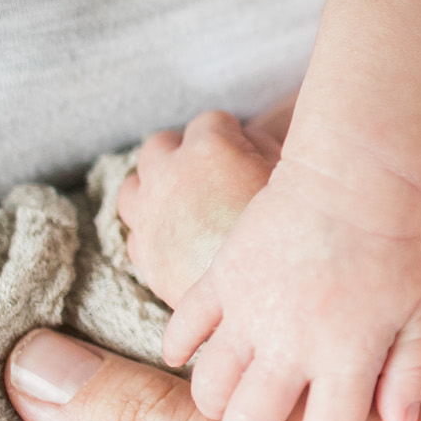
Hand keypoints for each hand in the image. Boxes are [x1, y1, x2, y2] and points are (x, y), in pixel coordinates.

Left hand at [119, 111, 281, 304]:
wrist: (267, 299)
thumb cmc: (287, 238)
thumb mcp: (287, 179)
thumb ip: (262, 149)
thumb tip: (246, 140)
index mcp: (209, 150)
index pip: (210, 121)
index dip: (229, 134)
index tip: (241, 150)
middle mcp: (169, 175)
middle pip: (159, 146)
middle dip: (180, 153)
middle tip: (205, 173)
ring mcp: (150, 215)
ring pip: (133, 187)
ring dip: (153, 189)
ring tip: (180, 204)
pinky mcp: (144, 254)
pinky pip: (135, 232)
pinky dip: (151, 230)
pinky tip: (177, 239)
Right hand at [159, 143, 420, 420]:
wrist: (352, 179)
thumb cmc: (394, 249)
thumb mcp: (418, 314)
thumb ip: (411, 374)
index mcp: (347, 358)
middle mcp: (293, 345)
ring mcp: (250, 312)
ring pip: (208, 388)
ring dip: (213, 405)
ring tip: (226, 403)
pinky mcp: (221, 278)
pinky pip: (182, 328)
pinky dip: (179, 348)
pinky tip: (188, 356)